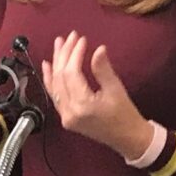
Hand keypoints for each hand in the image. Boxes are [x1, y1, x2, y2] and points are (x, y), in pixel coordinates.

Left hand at [42, 33, 155, 159]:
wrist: (127, 138)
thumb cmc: (125, 116)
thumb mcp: (116, 90)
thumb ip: (103, 69)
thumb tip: (98, 49)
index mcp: (83, 106)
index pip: (71, 73)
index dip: (75, 53)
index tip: (82, 40)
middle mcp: (70, 112)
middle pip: (60, 77)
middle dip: (64, 54)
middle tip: (71, 37)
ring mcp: (65, 116)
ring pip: (54, 84)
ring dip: (56, 63)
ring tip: (59, 44)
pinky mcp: (66, 117)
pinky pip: (53, 95)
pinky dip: (50, 79)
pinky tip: (48, 65)